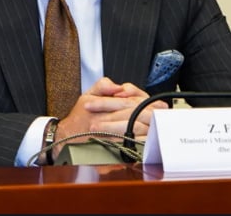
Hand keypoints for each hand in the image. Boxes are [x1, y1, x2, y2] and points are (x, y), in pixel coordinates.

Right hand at [52, 77, 167, 158]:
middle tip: (164, 113)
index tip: (159, 104)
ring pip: (133, 129)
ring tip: (161, 124)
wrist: (66, 136)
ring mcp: (107, 134)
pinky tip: (150, 137)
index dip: (145, 102)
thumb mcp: (87, 94)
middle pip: (133, 115)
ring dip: (149, 126)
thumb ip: (103, 86)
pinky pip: (128, 142)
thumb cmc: (79, 116)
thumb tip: (118, 86)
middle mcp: (104, 119)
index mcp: (101, 105)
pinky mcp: (110, 145)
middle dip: (151, 113)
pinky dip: (141, 140)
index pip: (128, 101)